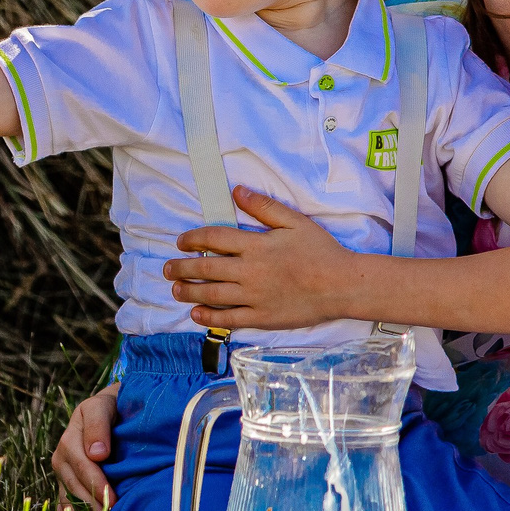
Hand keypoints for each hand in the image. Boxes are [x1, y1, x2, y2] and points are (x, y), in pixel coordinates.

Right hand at [51, 383, 119, 510]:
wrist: (109, 409)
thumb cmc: (110, 407)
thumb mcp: (103, 406)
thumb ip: (98, 426)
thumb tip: (97, 454)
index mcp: (69, 440)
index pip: (81, 467)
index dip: (97, 484)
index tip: (113, 499)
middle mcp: (61, 458)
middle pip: (74, 487)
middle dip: (92, 506)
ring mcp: (63, 473)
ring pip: (69, 500)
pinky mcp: (67, 484)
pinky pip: (66, 505)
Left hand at [163, 187, 358, 330]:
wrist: (342, 285)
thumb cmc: (321, 251)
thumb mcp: (295, 221)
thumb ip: (264, 207)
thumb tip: (237, 192)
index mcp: (256, 245)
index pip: (215, 238)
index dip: (193, 238)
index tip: (182, 241)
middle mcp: (250, 271)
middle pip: (206, 268)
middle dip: (182, 268)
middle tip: (167, 269)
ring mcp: (254, 297)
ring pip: (212, 295)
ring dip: (190, 292)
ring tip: (175, 290)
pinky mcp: (262, 318)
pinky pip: (230, 319)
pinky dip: (209, 318)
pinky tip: (196, 315)